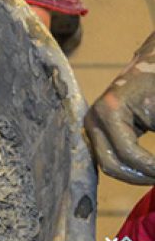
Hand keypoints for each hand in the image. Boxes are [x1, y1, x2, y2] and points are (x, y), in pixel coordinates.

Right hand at [85, 32, 154, 183]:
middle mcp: (93, 120)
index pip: (128, 153)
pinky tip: (148, 168)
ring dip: (134, 174)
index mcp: (109, 111)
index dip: (151, 169)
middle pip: (110, 165)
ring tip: (154, 173)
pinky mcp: (97, 129)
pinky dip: (129, 166)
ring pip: (108, 164)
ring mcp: (92, 125)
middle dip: (140, 176)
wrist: (152, 64)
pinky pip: (109, 157)